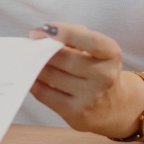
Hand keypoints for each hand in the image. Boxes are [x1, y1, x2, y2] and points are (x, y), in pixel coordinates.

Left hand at [29, 23, 143, 137]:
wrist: (113, 107)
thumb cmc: (99, 70)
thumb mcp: (98, 50)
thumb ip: (77, 37)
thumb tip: (44, 35)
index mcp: (112, 55)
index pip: (93, 42)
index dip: (67, 33)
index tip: (44, 30)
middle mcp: (105, 76)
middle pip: (66, 59)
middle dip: (43, 50)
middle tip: (32, 45)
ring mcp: (90, 97)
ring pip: (52, 76)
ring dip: (36, 65)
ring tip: (30, 59)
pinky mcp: (75, 113)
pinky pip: (45, 94)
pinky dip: (34, 83)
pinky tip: (31, 76)